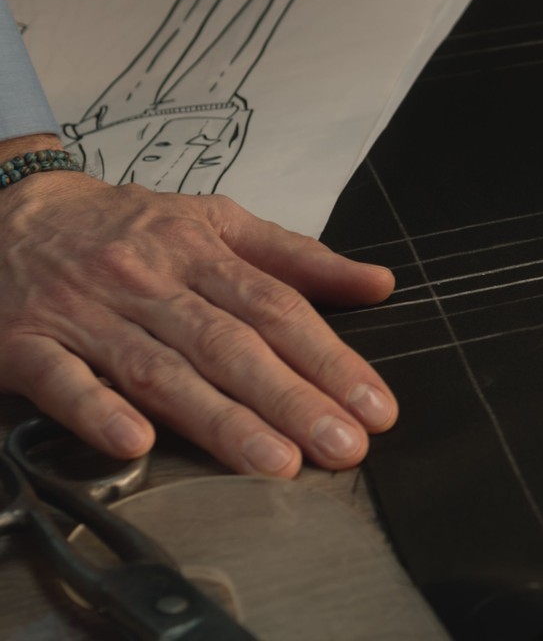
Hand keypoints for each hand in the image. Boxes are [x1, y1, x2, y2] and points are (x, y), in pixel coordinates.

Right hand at [0, 135, 396, 474]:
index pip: (278, 309)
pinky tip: (134, 443)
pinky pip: (62, 379)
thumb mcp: (214, 220)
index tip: (373, 405)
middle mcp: (149, 281)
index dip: (330, 359)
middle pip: (230, 345)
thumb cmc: (124, 224)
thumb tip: (377, 284)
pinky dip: (96, 411)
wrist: (7, 208)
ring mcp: (86, 313)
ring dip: (219, 421)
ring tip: (275, 463)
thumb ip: (297, 257)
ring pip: (160, 370)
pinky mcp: (27, 343)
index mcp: (200, 251)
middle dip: (292, 400)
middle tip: (343, 446)